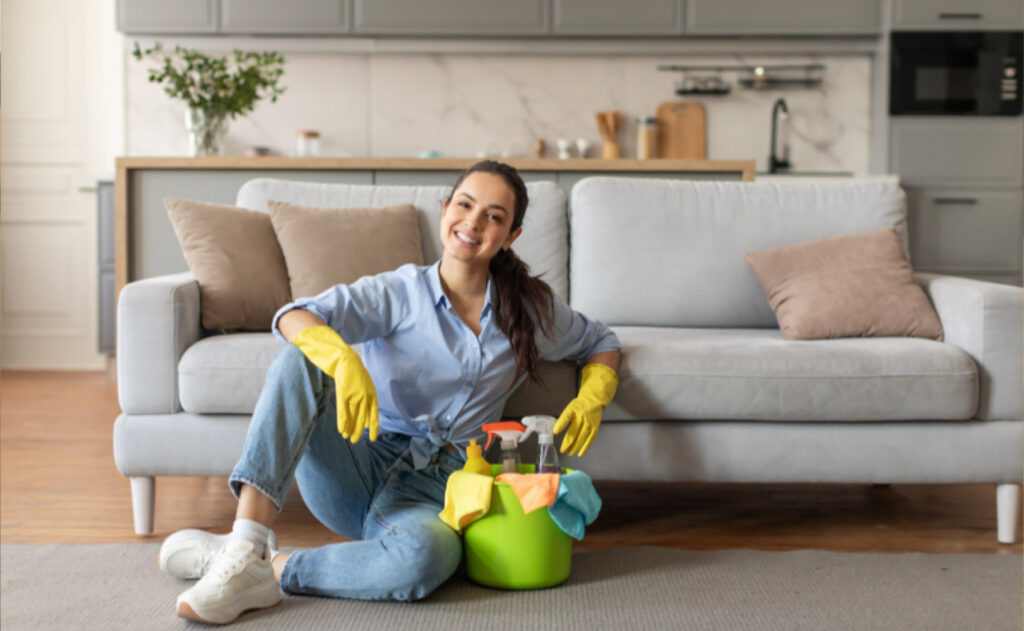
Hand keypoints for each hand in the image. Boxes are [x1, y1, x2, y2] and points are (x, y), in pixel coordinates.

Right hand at [293, 326, 378, 442]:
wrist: (346, 360)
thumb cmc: (356, 374)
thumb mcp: (365, 386)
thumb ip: (366, 401)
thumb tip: (366, 417)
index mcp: (372, 395)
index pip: (374, 414)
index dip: (374, 426)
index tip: (373, 438)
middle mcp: (365, 397)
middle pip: (362, 418)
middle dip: (359, 430)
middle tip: (355, 441)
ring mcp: (354, 396)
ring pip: (353, 416)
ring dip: (350, 428)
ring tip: (347, 437)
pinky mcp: (343, 394)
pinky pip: (343, 411)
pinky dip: (343, 422)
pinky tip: (342, 430)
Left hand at [553, 363, 617, 456]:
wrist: (593, 400)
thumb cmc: (579, 406)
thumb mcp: (569, 409)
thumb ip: (563, 420)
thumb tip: (555, 432)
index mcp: (573, 410)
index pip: (566, 416)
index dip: (560, 424)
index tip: (555, 432)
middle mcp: (581, 416)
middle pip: (574, 431)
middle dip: (567, 442)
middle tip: (562, 450)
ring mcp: (589, 423)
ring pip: (581, 437)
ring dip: (575, 447)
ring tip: (569, 453)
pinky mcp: (595, 428)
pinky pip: (590, 440)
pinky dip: (585, 447)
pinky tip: (580, 453)